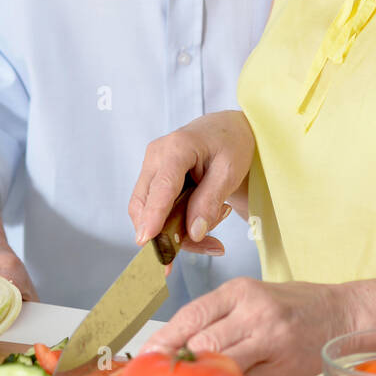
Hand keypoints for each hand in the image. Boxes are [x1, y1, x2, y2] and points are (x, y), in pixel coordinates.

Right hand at [129, 111, 255, 256]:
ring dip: (178, 232)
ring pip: (149, 213)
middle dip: (170, 234)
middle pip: (146, 204)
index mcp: (177, 147)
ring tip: (217, 224)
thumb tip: (193, 233)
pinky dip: (177, 225)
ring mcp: (151, 168)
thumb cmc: (230, 144)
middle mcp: (156, 156)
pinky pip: (156, 211)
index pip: (162, 186)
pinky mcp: (153, 180)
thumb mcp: (230, 171)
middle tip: (210, 245)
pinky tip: (205, 223)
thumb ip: (210, 200)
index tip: (146, 239)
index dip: (153, 214)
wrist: (225, 130)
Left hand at [139, 276, 351, 375]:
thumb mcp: (253, 296)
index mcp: (240, 290)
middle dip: (177, 364)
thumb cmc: (292, 305)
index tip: (145, 359)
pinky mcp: (283, 367)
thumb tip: (173, 345)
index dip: (164, 340)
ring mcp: (271, 340)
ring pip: (222, 365)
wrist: (342, 314)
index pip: (191, 315)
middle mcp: (255, 311)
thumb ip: (218, 316)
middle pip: (202, 342)